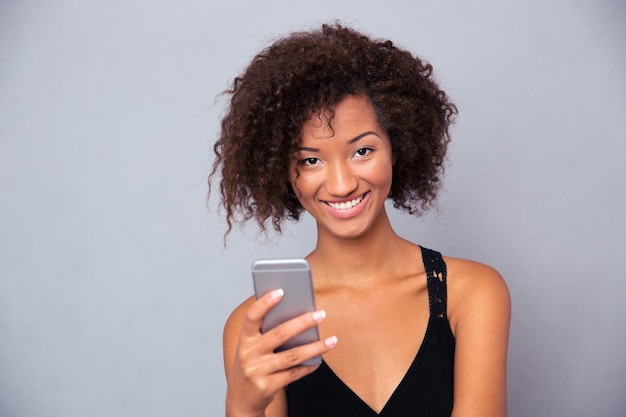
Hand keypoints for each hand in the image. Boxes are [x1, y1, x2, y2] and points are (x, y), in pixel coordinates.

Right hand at [224, 289, 336, 416]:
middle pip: (279, 334)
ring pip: (292, 356)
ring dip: (315, 347)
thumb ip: (266, 332)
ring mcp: (257, 371)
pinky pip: (293, 374)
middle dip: (303, 322)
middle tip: (321, 314)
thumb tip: (297, 314)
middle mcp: (248, 354)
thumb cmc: (251, 363)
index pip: (252, 316)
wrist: (240, 398)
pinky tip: (319, 361)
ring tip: (332, 340)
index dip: (265, 303)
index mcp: (244, 338)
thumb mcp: (252, 346)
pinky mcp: (267, 386)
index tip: (281, 291)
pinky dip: (308, 367)